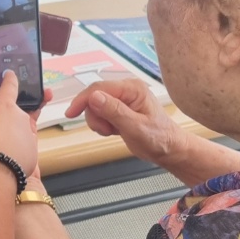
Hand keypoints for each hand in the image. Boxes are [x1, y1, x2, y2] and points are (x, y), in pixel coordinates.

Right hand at [0, 72, 40, 181]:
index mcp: (2, 106)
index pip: (9, 87)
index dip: (10, 80)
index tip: (11, 75)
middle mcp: (20, 118)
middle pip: (14, 113)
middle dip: (5, 119)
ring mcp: (29, 136)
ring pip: (20, 131)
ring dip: (10, 136)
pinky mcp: (32, 155)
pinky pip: (23, 149)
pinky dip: (14, 153)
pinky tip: (1, 161)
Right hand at [66, 76, 186, 167]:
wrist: (169, 149)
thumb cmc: (159, 138)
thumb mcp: (135, 127)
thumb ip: (114, 111)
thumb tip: (94, 97)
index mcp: (132, 88)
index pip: (99, 88)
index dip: (82, 100)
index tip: (71, 114)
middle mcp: (127, 90)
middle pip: (94, 97)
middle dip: (95, 116)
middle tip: (107, 130)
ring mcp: (123, 99)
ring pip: (95, 107)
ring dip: (99, 122)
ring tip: (114, 131)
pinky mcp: (119, 109)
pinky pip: (100, 114)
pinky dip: (103, 125)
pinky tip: (115, 131)